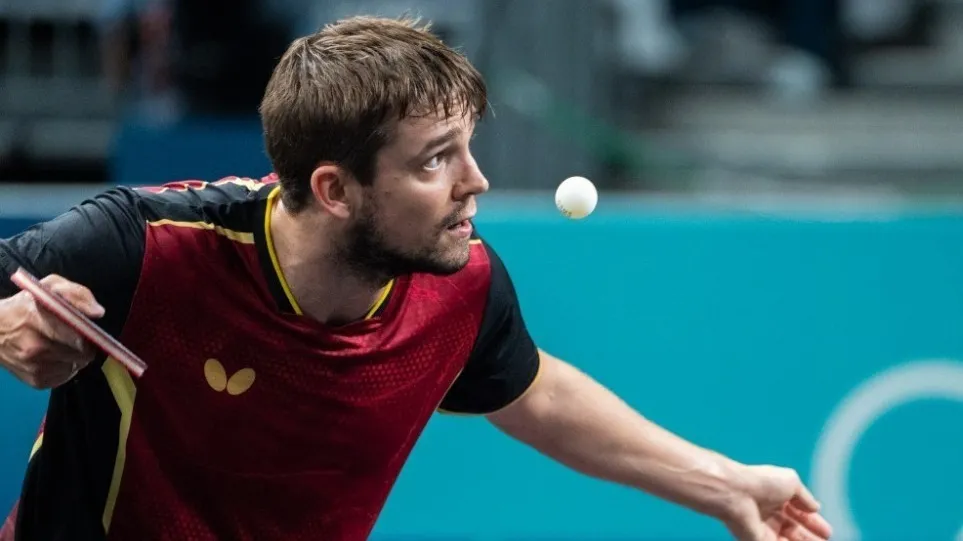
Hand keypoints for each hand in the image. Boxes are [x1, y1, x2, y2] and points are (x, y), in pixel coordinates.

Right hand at [0, 274, 104, 388]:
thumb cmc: (24, 306)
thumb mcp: (49, 287)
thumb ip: (76, 294)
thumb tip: (98, 312)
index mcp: (39, 321)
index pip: (79, 336)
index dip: (91, 335)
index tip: (90, 330)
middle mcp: (36, 348)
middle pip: (82, 355)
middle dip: (86, 346)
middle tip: (79, 337)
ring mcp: (35, 368)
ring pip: (76, 366)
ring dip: (76, 357)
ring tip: (64, 345)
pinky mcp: (36, 382)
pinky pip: (65, 377)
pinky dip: (66, 367)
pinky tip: (57, 356)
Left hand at [724, 465, 832, 540]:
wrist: (737, 493)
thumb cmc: (763, 483)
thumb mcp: (791, 481)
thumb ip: (804, 496)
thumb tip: (816, 507)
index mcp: (775, 497)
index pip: (798, 513)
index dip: (813, 522)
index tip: (827, 532)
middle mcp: (769, 514)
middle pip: (794, 530)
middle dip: (810, 538)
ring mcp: (763, 529)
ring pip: (787, 540)